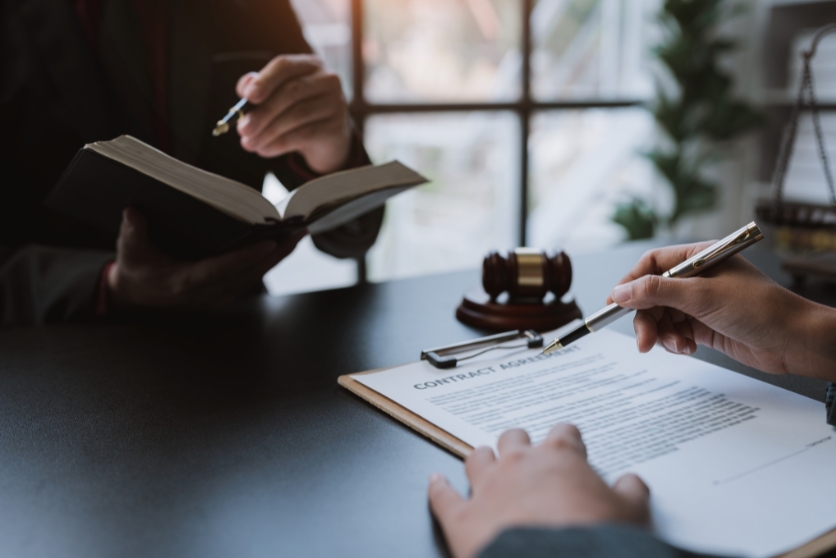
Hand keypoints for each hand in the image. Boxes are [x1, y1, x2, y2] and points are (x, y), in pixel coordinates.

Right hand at [107, 208, 303, 311]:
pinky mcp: (223, 294)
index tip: (269, 243)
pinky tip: (284, 246)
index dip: (245, 258)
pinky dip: (269, 262)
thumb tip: (133, 211)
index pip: (220, 270)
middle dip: (277, 253)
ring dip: (279, 257)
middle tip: (299, 232)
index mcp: (184, 283)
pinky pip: (251, 278)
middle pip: (249, 274)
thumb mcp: (129, 253)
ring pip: (255, 277)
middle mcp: (206, 293)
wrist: (136, 301)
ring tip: (299, 234)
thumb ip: (132, 233)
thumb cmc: (135, 272)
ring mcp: (217, 296)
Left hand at [235, 54, 351, 174]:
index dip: (265, 80)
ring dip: (268, 132)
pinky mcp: (337, 128)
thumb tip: (246, 89)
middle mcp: (327, 80)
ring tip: (250, 143)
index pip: (285, 66)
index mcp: (310, 65)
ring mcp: (336, 103)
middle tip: (243, 129)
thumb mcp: (278, 97)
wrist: (326, 139)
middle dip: (263, 113)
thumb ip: (259, 88)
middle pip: (291, 92)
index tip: (248, 97)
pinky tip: (265, 150)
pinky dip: (280, 144)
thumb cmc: (298, 113)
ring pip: (297, 115)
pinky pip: (304, 135)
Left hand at [428, 425, 649, 557]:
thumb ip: (631, 492)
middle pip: (514, 438)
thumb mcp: (633, 514)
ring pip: (477, 458)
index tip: (569, 445)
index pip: (563, 433)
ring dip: (482, 458)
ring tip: (485, 459)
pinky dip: (438, 488)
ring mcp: (487, 488)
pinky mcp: (462, 518)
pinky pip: (443, 497)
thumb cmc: (595, 541)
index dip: (567, 440)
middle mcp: (519, 464)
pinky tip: (436, 481)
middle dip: (520, 444)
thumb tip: (632, 482)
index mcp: (560, 457)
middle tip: (525, 453)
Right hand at [607, 242, 835, 379]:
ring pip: (661, 317)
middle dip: (646, 318)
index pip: (652, 264)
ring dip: (663, 334)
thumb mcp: (703, 296)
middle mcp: (697, 279)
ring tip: (680, 346)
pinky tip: (690, 348)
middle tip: (645, 340)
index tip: (614, 304)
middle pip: (652, 295)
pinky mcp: (704, 325)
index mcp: (698, 258)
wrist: (796, 342)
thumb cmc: (761, 309)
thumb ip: (658, 292)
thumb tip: (622, 291)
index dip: (630, 283)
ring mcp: (700, 303)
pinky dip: (675, 342)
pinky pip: (675, 332)